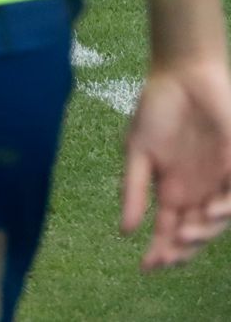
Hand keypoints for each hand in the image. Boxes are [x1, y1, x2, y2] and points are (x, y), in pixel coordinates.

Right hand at [123, 57, 230, 268]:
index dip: (161, 251)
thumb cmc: (156, 110)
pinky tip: (212, 210)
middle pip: (196, 233)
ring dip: (205, 232)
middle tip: (170, 255)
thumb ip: (133, 190)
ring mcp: (218, 181)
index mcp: (171, 189)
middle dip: (184, 250)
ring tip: (188, 234)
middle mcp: (197, 191)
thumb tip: (124, 230)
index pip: (169, 230)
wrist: (183, 77)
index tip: (146, 268)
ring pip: (217, 221)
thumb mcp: (137, 151)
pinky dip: (227, 208)